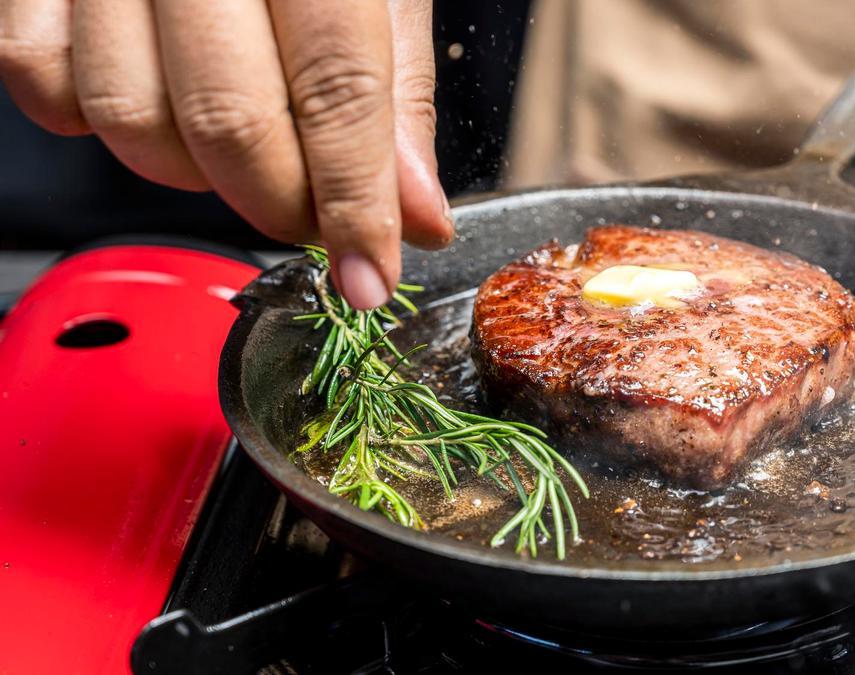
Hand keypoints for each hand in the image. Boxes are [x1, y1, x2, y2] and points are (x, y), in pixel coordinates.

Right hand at [0, 0, 452, 308]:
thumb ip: (396, 92)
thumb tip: (418, 215)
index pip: (338, 95)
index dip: (356, 206)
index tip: (369, 279)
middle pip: (229, 126)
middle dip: (280, 205)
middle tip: (313, 214)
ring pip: (132, 124)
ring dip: (192, 172)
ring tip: (236, 134)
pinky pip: (42, 86)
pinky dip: (96, 120)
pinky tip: (151, 89)